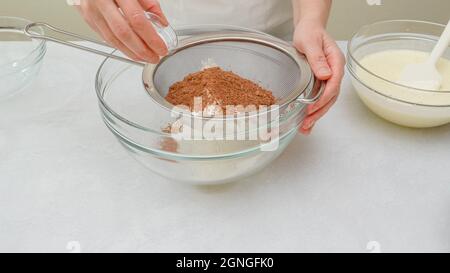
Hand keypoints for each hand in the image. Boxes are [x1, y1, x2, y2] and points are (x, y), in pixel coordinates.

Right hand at [77, 0, 168, 62]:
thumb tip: (162, 22)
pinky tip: (131, 50)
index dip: (151, 38)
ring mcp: (92, 11)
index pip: (136, 20)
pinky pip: (105, 37)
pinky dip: (120, 46)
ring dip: (131, 52)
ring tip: (145, 57)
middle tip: (154, 57)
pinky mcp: (88, 18)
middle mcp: (101, 2)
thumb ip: (149, 2)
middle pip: (123, 33)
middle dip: (141, 50)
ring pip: (112, 39)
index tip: (161, 48)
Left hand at [293, 19, 344, 134]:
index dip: (323, 98)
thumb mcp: (310, 42)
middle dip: (319, 112)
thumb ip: (317, 58)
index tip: (312, 108)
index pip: (333, 84)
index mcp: (335, 62)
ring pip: (325, 101)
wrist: (308, 29)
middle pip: (330, 97)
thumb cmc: (310, 33)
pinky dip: (313, 111)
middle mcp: (334, 72)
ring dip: (316, 115)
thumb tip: (326, 74)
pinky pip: (319, 99)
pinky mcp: (321, 82)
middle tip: (307, 123)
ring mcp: (328, 78)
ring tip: (305, 128)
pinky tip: (306, 122)